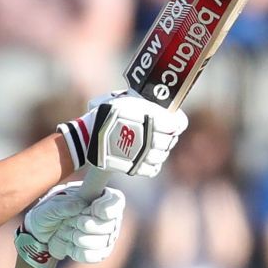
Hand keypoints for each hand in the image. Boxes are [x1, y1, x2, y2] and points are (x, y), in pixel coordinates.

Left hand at [15, 182, 126, 267]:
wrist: (41, 235)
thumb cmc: (47, 214)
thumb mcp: (50, 207)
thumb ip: (64, 205)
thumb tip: (80, 205)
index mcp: (98, 197)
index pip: (117, 201)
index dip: (108, 207)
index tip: (94, 209)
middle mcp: (107, 217)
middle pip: (111, 224)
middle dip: (88, 225)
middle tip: (73, 222)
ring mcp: (106, 236)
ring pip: (104, 242)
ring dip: (81, 239)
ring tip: (69, 234)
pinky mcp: (100, 251)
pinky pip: (97, 256)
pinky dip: (80, 252)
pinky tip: (71, 246)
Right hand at [56, 92, 187, 178]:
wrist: (88, 135)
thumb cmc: (105, 113)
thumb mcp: (126, 99)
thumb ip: (144, 103)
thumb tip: (157, 102)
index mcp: (151, 117)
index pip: (177, 124)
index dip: (179, 123)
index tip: (177, 122)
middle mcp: (151, 136)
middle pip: (171, 140)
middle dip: (169, 136)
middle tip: (164, 132)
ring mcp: (145, 154)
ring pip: (163, 154)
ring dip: (161, 150)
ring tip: (154, 145)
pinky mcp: (137, 167)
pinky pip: (154, 168)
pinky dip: (153, 163)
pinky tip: (149, 157)